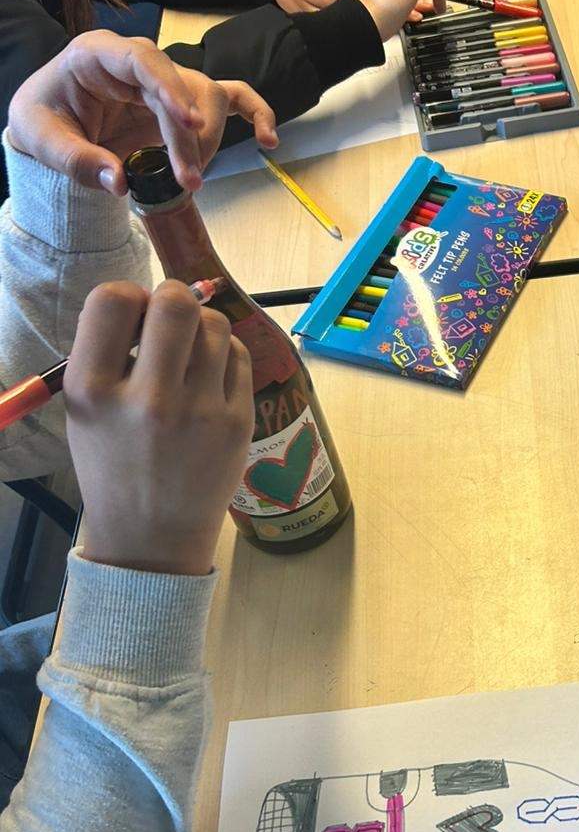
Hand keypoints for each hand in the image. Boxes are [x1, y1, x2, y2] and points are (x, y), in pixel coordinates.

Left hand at [7, 31, 277, 196]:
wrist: (52, 125)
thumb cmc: (45, 121)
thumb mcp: (42, 140)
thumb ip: (77, 160)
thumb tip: (120, 182)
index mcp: (98, 55)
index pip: (144, 61)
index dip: (170, 88)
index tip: (186, 123)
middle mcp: (138, 62)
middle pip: (185, 85)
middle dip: (190, 138)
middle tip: (185, 183)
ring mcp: (165, 81)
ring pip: (209, 97)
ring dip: (209, 141)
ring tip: (191, 179)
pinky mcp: (183, 102)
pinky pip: (232, 98)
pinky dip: (254, 115)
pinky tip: (269, 140)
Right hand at [66, 281, 253, 576]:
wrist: (153, 536)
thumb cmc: (114, 466)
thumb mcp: (85, 411)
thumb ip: (108, 354)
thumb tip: (148, 300)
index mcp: (94, 391)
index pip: (112, 301)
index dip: (128, 295)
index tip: (135, 313)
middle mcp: (148, 398)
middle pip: (175, 304)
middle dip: (174, 298)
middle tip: (171, 318)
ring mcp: (200, 411)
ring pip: (215, 326)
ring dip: (202, 327)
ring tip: (190, 353)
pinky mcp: (238, 421)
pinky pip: (240, 357)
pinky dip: (225, 354)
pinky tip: (211, 375)